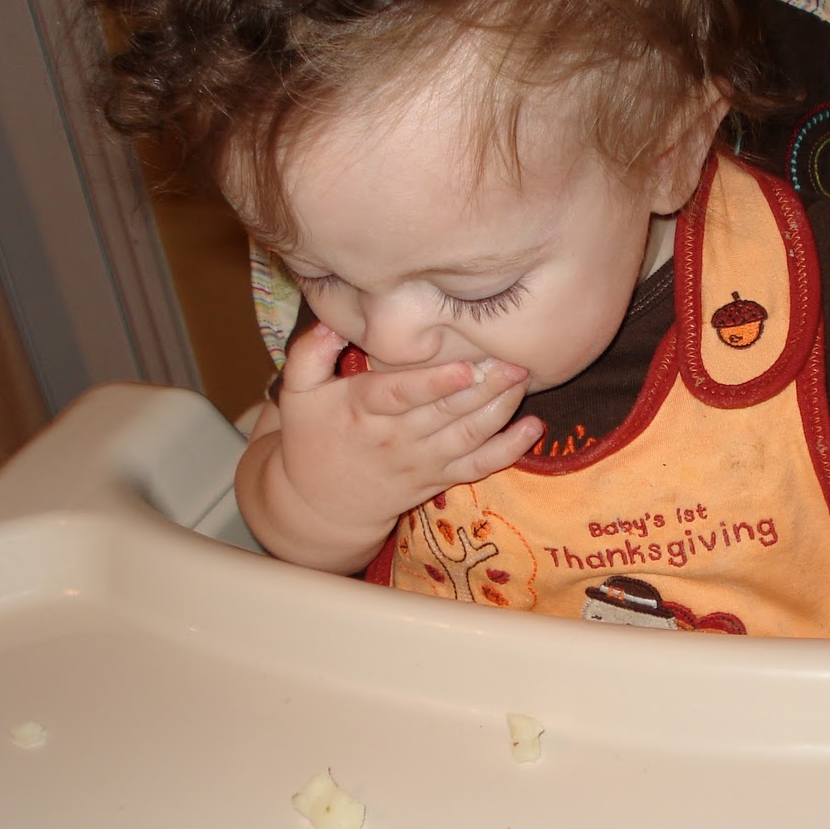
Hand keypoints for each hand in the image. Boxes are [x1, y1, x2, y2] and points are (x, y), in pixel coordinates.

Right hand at [254, 323, 543, 567]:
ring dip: (500, 409)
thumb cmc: (312, 439)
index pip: (398, 395)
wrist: (322, 506)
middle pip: (444, 412)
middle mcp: (396, 438)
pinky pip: (478, 467)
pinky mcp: (440, 478)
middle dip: (482, 387)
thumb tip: (330, 322)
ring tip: (522, 379)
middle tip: (513, 361)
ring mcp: (422, 461)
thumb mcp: (297, 395)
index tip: (462, 366)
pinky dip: (508, 451)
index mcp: (361, 410)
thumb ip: (308, 354)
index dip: (431, 383)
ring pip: (467, 436)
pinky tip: (532, 429)